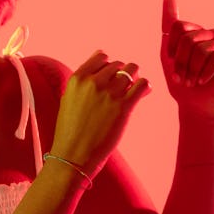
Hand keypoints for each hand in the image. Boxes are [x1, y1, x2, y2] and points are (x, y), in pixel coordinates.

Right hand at [51, 51, 150, 178]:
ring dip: (135, 78)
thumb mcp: (69, 99)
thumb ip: (83, 82)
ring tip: (133, 90)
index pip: (101, 57)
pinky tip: (142, 94)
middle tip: (123, 88)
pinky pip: (143, 85)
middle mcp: (93, 82)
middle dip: (123, 74)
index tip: (111, 77)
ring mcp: (109, 93)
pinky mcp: (124, 106)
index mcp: (78, 79)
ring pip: (133, 70)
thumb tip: (105, 64)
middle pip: (118, 65)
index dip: (109, 66)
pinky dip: (145, 87)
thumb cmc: (70, 130)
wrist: (73, 155)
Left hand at [161, 0, 213, 117]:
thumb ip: (169, 28)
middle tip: (181, 78)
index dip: (171, 45)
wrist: (196, 107)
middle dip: (180, 62)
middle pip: (188, 38)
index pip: (178, 25)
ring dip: (191, 70)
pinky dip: (205, 73)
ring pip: (201, 48)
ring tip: (191, 82)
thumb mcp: (169, 56)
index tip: (170, 45)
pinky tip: (202, 81)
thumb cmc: (182, 83)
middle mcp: (211, 35)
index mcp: (195, 33)